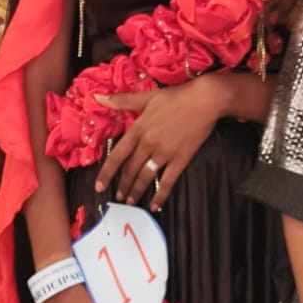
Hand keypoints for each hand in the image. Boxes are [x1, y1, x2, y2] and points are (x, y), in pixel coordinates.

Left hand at [92, 81, 221, 210]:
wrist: (205, 100)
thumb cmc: (176, 96)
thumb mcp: (147, 97)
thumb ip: (121, 100)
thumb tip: (97, 97)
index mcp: (139, 128)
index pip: (117, 155)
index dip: (107, 173)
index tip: (99, 186)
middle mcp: (149, 143)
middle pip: (131, 169)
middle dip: (122, 185)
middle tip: (117, 197)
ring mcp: (165, 153)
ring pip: (146, 177)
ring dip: (136, 192)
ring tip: (130, 201)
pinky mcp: (181, 159)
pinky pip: (168, 181)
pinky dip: (160, 196)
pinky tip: (155, 205)